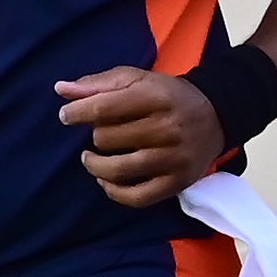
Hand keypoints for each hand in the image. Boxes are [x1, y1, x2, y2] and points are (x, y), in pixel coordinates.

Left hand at [55, 67, 224, 206]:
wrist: (215, 115)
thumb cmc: (167, 95)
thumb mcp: (137, 79)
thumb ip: (99, 84)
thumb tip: (61, 89)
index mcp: (156, 96)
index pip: (105, 107)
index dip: (77, 112)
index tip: (66, 115)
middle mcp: (168, 127)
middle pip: (108, 138)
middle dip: (96, 134)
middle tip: (101, 131)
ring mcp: (174, 158)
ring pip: (118, 169)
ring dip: (95, 165)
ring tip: (90, 158)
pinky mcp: (177, 182)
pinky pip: (137, 197)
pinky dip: (114, 192)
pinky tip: (105, 180)